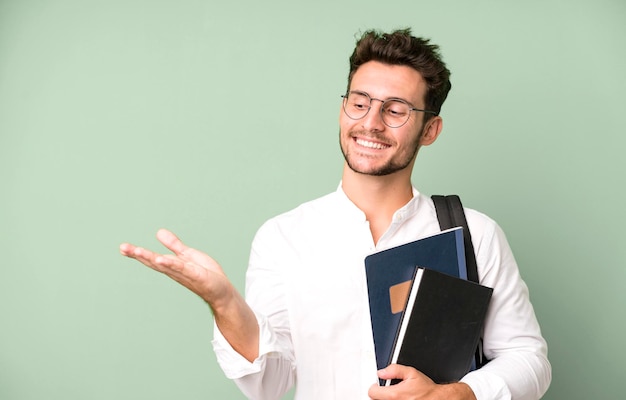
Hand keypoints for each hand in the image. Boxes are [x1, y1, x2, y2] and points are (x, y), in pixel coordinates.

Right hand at [120, 229, 259, 360]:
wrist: (221, 290)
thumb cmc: (205, 274)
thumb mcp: (188, 255)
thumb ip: (174, 245)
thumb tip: (159, 232)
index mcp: (172, 266)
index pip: (152, 258)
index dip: (138, 253)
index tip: (123, 248)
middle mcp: (175, 271)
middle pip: (154, 261)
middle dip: (138, 255)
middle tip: (123, 248)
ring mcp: (184, 274)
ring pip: (165, 264)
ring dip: (150, 258)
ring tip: (136, 251)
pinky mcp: (196, 275)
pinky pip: (182, 268)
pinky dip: (171, 264)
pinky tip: (161, 259)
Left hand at [368, 365, 475, 399]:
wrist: (439, 399)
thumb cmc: (427, 389)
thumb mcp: (412, 373)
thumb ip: (395, 369)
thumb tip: (382, 372)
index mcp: (395, 395)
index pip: (372, 392)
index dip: (374, 386)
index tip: (377, 385)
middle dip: (380, 394)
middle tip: (387, 391)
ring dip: (385, 399)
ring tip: (396, 396)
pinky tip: (399, 399)